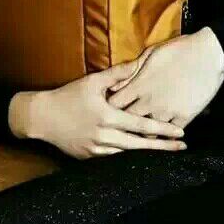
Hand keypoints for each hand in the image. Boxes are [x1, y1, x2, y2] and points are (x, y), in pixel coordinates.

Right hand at [25, 60, 187, 159]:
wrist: (41, 117)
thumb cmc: (68, 96)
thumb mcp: (92, 81)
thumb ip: (117, 73)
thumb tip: (138, 63)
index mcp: (108, 116)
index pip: (141, 125)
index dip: (163, 129)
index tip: (181, 131)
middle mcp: (104, 136)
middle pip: (139, 144)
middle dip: (163, 146)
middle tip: (182, 146)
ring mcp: (96, 150)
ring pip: (128, 155)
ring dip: (148, 155)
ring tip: (166, 153)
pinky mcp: (88, 158)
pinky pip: (113, 160)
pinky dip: (128, 158)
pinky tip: (140, 158)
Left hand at [107, 27, 223, 129]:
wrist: (209, 53)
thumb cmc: (178, 49)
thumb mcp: (150, 54)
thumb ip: (130, 71)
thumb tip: (114, 85)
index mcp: (140, 84)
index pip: (115, 104)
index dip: (110, 107)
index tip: (111, 107)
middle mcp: (150, 101)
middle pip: (127, 121)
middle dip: (123, 123)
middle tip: (122, 123)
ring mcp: (168, 111)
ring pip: (148, 133)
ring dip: (144, 131)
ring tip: (142, 130)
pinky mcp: (184, 116)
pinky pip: (169, 133)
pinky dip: (166, 133)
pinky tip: (164, 132)